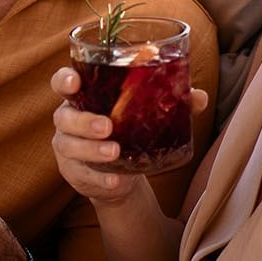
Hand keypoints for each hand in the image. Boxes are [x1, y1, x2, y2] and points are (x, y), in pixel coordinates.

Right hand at [50, 67, 207, 207]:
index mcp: (84, 96)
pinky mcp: (73, 172)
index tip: (75, 82)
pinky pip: (82, 175)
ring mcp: (67, 147)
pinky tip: (115, 181)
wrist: (119, 174)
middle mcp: (69, 119)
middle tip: (108, 126)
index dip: (65, 80)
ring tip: (114, 153)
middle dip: (84, 121)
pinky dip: (99, 178)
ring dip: (92, 150)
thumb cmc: (129, 131)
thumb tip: (198, 97)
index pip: (63, 82)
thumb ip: (172, 103)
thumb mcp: (146, 115)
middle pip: (65, 116)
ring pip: (69, 146)